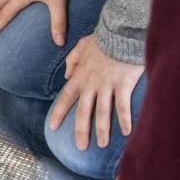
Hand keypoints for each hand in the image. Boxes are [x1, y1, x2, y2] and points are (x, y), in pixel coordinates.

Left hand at [49, 34, 144, 150]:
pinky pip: (123, 106)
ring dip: (102, 130)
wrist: (121, 32)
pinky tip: (127, 132)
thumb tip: (66, 76)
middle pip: (84, 111)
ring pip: (103, 112)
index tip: (53, 128)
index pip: (66, 97)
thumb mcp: (81, 47)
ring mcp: (107, 85)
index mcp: (80, 75)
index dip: (59, 113)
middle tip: (80, 147)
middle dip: (81, 131)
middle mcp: (91, 83)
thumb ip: (71, 61)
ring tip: (102, 145)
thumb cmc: (103, 39)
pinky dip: (125, 119)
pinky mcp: (123, 85)